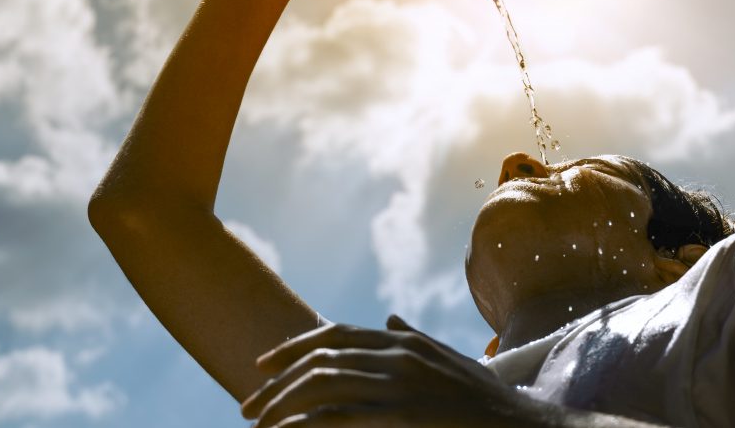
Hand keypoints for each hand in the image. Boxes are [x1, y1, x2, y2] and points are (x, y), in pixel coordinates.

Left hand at [240, 315, 549, 427]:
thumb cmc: (485, 402)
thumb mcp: (449, 359)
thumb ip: (415, 338)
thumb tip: (389, 318)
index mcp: (404, 342)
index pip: (336, 334)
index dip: (294, 347)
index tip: (263, 364)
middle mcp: (397, 355)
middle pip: (320, 360)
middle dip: (277, 382)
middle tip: (249, 405)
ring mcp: (398, 385)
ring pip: (322, 385)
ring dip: (282, 404)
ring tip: (259, 425)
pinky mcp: (400, 417)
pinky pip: (338, 418)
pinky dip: (305, 425)